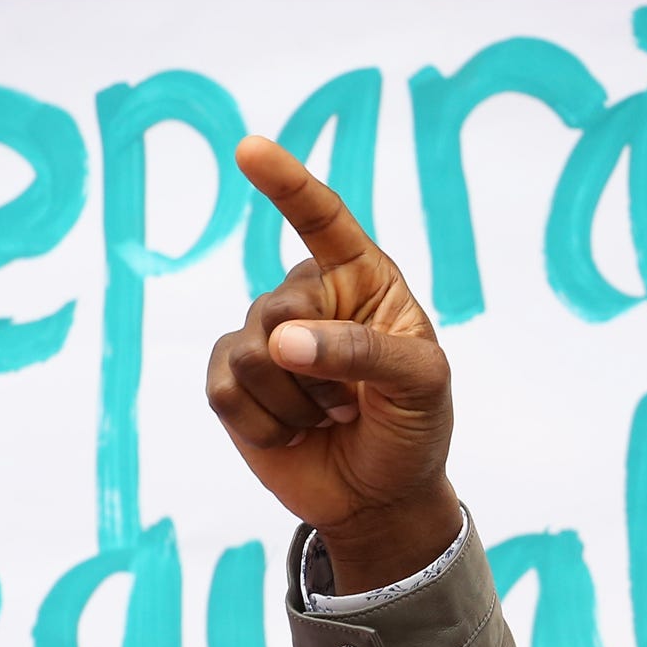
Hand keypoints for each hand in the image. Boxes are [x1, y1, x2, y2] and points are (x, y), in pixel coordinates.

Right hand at [209, 138, 462, 589]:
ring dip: (298, 404)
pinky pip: (226, 391)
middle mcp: (308, 298)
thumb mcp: (421, 386)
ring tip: (330, 417)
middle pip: (277, 308)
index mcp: (362, 279)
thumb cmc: (413, 428)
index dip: (287, 184)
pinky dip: (267, 424)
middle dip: (318, 368)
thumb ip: (364, 352)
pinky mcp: (231, 381)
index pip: (322, 220)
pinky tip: (296, 433)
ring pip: (250, 355)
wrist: (381, 497)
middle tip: (354, 403)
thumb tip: (281, 342)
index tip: (249, 150)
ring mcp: (263, 337)